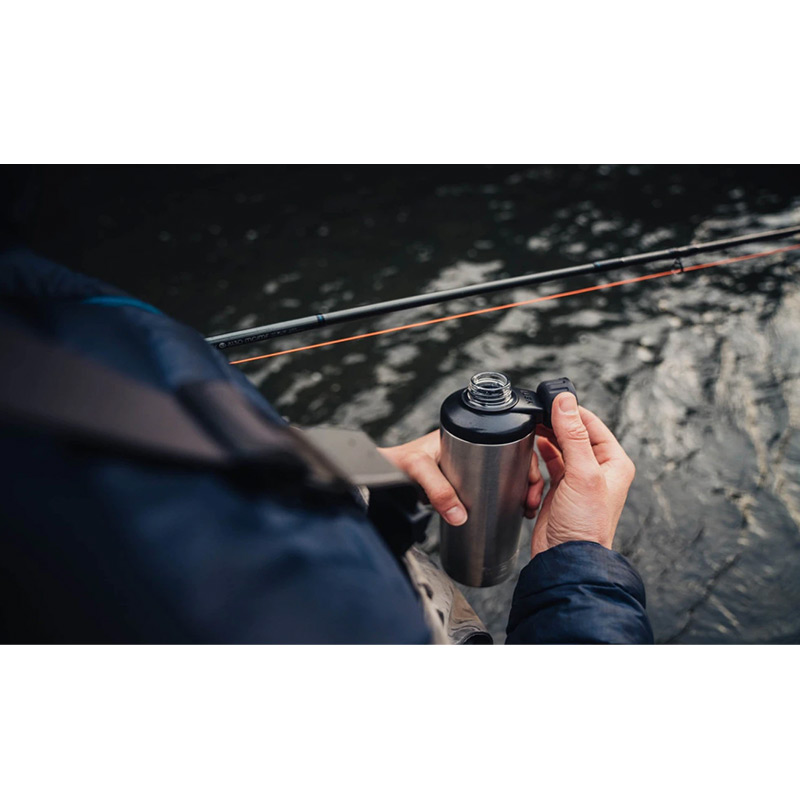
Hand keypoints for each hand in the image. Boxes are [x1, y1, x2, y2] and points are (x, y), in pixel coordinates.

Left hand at [378, 430, 545, 526]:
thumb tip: (460, 515)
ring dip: (520, 489)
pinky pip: (491, 486)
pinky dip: (505, 497)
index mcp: (466, 433)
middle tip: (531, 502)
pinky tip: (512, 510)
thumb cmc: (396, 462)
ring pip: (505, 474)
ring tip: (526, 509)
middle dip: (529, 479)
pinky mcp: (463, 482)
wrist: (378, 473)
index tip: (531, 482)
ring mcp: (468, 464)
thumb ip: (438, 491)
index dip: (525, 459)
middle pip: (512, 459)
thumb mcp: (419, 470)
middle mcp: (471, 446)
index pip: (507, 439)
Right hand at [531, 392, 634, 558]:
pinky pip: (543, 470)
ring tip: (532, 469)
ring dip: (539, 458)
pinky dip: (534, 476)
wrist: (566, 560)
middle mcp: (597, 469)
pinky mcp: (558, 491)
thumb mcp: (582, 474)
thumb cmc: (585, 525)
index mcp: (613, 461)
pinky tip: (533, 488)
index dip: (569, 411)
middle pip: (569, 435)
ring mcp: (576, 480)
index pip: (590, 423)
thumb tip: (565, 400)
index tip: (547, 402)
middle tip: (532, 427)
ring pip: (553, 451)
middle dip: (549, 435)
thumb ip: (573, 435)